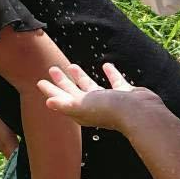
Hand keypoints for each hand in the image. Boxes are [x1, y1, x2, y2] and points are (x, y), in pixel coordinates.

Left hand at [37, 61, 155, 132]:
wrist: (140, 112)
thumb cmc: (109, 110)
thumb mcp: (83, 106)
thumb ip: (65, 104)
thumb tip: (48, 103)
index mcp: (81, 110)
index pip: (61, 99)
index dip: (50, 91)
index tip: (39, 81)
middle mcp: (94, 106)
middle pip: (73, 92)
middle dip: (62, 82)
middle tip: (52, 68)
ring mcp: (110, 101)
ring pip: (91, 86)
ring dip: (81, 77)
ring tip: (72, 66)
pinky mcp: (125, 94)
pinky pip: (115, 81)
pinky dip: (110, 73)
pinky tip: (106, 65)